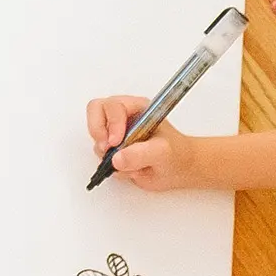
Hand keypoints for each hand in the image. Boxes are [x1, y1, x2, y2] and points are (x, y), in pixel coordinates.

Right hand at [84, 96, 201, 190]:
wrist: (179, 170)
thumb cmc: (177, 154)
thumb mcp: (164, 152)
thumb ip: (142, 153)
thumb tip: (117, 158)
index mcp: (137, 107)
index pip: (112, 106)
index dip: (111, 123)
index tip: (115, 142)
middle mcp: (124, 116)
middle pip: (96, 112)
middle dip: (98, 132)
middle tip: (107, 149)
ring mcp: (116, 133)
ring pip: (97, 138)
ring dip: (109, 154)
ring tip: (132, 164)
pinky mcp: (113, 150)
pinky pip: (101, 156)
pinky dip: (112, 166)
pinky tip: (132, 169)